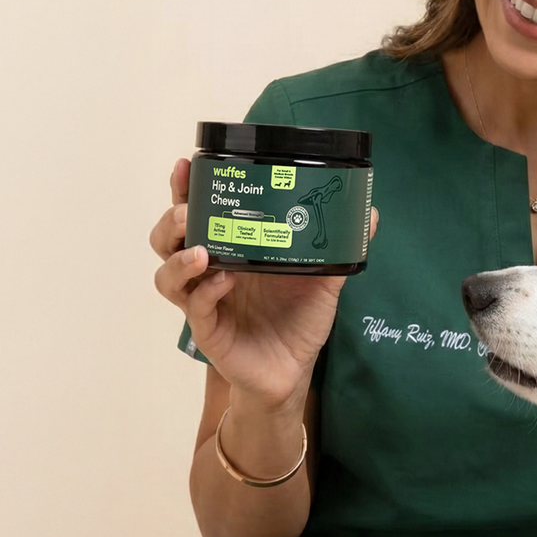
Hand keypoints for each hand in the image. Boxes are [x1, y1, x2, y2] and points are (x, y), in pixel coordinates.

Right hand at [151, 157, 378, 411]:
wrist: (294, 371)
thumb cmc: (299, 320)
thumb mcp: (322, 279)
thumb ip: (339, 246)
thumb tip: (369, 213)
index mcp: (230, 249)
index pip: (196, 212)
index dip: (185, 188)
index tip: (187, 165)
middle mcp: (209, 271)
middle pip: (168, 239)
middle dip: (172, 219)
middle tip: (188, 210)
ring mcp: (204, 301)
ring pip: (167, 275)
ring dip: (180, 257)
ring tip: (201, 249)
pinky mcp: (208, 330)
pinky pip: (195, 307)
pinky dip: (205, 291)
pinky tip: (224, 281)